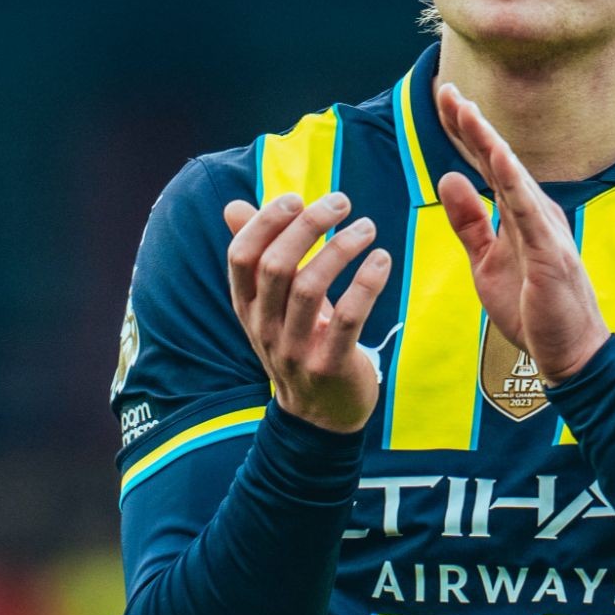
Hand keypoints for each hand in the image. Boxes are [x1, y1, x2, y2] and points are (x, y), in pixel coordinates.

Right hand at [223, 192, 392, 433]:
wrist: (320, 416)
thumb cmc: (300, 342)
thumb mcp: (273, 303)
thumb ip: (259, 254)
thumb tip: (233, 205)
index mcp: (247, 307)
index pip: (241, 256)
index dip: (265, 222)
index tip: (296, 198)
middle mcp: (264, 328)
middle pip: (276, 266)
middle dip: (308, 226)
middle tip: (341, 201)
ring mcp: (295, 350)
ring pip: (310, 288)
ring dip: (342, 248)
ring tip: (367, 227)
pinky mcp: (330, 366)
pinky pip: (349, 318)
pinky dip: (366, 283)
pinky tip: (381, 260)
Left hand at [433, 84, 609, 383]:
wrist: (568, 352)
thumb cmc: (532, 306)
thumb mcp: (485, 260)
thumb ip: (469, 221)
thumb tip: (448, 177)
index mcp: (519, 212)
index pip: (487, 164)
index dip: (465, 132)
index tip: (444, 99)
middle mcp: (534, 211)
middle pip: (498, 160)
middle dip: (472, 125)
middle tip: (447, 89)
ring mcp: (545, 229)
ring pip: (512, 177)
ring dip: (489, 142)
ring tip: (467, 110)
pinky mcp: (551, 253)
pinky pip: (528, 211)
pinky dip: (513, 181)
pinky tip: (498, 154)